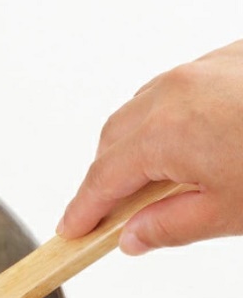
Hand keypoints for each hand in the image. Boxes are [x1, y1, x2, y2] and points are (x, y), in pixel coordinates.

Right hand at [57, 40, 242, 253]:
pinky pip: (176, 91)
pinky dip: (167, 123)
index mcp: (165, 132)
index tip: (71, 230)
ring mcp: (201, 70)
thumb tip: (134, 237)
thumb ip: (170, 227)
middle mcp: (174, 92)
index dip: (82, 211)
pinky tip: (189, 149)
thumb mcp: (231, 212)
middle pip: (113, 140)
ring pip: (142, 112)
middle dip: (105, 179)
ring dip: (135, 149)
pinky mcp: (229, 60)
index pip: (102, 180)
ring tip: (155, 186)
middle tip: (111, 217)